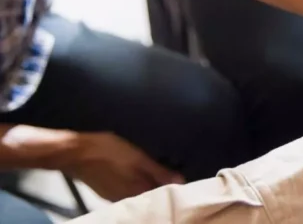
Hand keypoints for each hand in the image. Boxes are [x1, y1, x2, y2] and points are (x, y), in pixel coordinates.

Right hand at [64, 132, 182, 200]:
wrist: (73, 153)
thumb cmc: (106, 152)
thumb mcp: (137, 158)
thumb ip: (159, 171)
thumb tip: (180, 182)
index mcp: (137, 193)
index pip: (162, 196)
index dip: (172, 188)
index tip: (181, 180)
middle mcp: (126, 200)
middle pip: (150, 197)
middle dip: (160, 187)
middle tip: (170, 175)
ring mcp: (114, 198)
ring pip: (137, 194)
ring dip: (147, 186)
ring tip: (155, 175)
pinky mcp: (105, 193)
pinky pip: (126, 192)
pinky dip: (133, 186)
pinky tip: (135, 176)